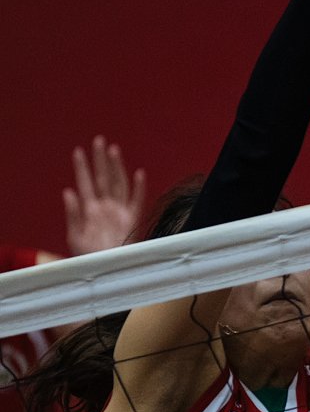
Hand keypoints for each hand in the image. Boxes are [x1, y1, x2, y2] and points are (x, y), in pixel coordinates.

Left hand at [64, 136, 145, 254]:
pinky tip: (139, 174)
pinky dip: (139, 188)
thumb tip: (68, 192)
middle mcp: (106, 207)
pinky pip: (137, 201)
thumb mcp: (73, 237)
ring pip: (119, 184)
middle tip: (99, 139)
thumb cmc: (89, 257)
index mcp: (90, 209)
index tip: (78, 150)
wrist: (108, 271)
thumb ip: (72, 214)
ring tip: (113, 150)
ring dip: (116, 167)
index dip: (82, 167)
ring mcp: (120, 212)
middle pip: (103, 178)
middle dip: (100, 159)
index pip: (85, 182)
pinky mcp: (132, 220)